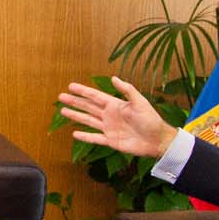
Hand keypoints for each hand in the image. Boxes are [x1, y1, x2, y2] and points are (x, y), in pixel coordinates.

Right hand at [57, 78, 178, 158]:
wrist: (157, 140)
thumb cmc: (151, 120)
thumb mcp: (140, 102)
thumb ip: (127, 90)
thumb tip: (114, 78)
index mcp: (115, 105)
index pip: (95, 96)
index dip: (83, 91)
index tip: (71, 86)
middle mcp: (109, 115)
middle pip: (88, 107)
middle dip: (75, 102)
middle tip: (61, 97)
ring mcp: (109, 128)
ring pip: (88, 121)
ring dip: (76, 116)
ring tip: (63, 111)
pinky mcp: (110, 141)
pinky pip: (95, 138)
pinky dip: (85, 136)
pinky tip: (75, 133)